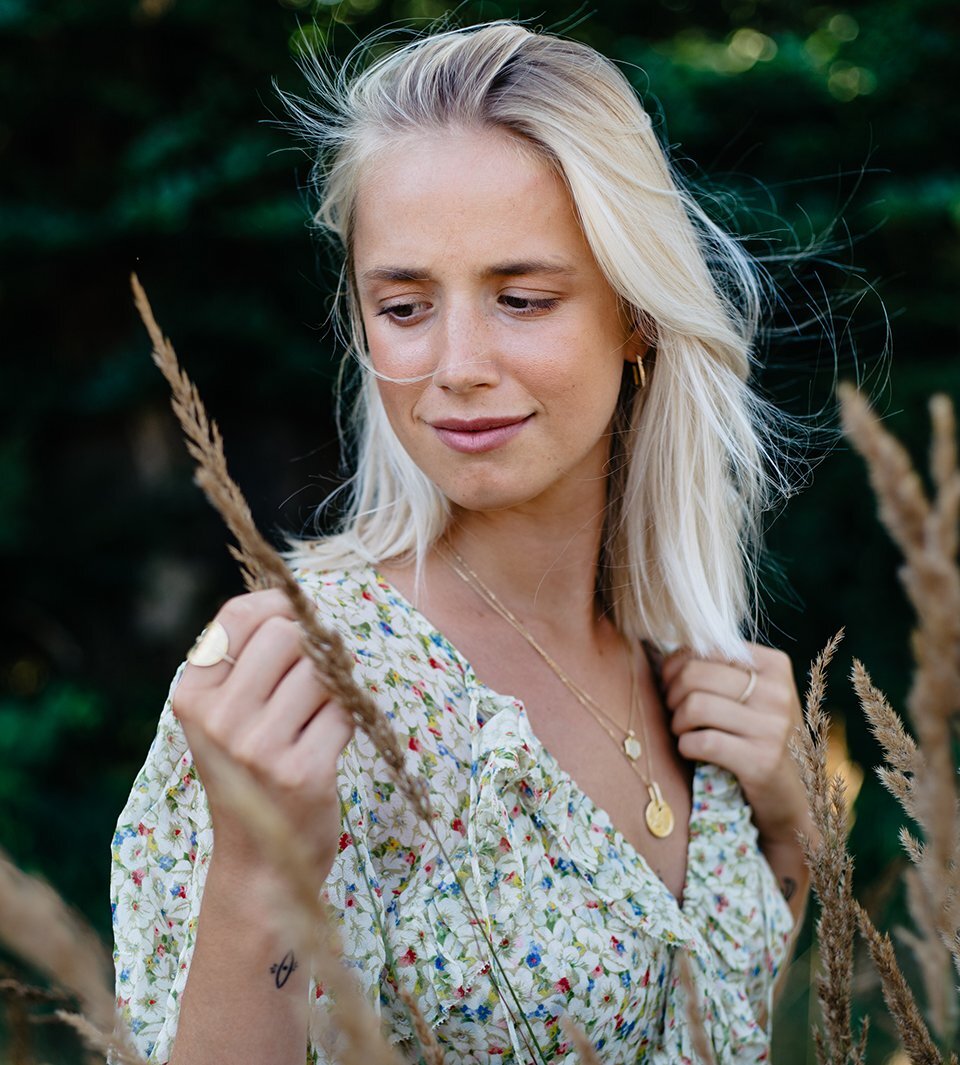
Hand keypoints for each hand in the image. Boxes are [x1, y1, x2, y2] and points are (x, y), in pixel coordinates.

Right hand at [173, 589, 353, 880]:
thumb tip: (297, 599)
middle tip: (312, 681)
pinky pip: (345, 710)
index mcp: (192, 696)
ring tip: (315, 719)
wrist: (260, 864)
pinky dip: (346, 720)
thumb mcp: (223, 717)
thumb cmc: (249, 775)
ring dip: (333, 687)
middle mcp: (219, 719)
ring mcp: (259, 747)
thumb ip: (245, 661)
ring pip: (323, 670)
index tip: (297, 622)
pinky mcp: (302, 772)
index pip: (240, 615)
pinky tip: (327, 745)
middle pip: (288, 634)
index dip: (280, 606)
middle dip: (312, 649)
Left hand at [661, 644, 810, 846]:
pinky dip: (685, 746)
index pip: (707, 648)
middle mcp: (777, 692)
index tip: (673, 684)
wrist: (788, 795)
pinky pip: (702, 742)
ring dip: (676, 722)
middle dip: (671, 694)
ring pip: (695, 706)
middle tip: (674, 711)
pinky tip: (691, 751)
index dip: (677, 665)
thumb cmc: (756, 736)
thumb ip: (719, 671)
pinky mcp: (762, 760)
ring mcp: (773, 727)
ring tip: (682, 731)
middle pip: (695, 675)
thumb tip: (667, 656)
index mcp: (774, 666)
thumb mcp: (750, 696)